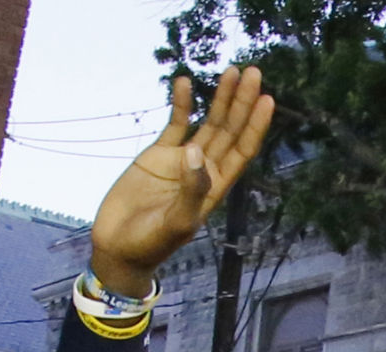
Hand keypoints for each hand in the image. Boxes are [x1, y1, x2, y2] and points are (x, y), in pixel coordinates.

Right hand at [87, 71, 275, 292]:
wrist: (118, 246)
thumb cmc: (151, 244)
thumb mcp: (177, 222)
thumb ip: (191, 189)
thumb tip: (196, 150)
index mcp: (215, 187)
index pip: (242, 151)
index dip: (255, 126)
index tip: (267, 100)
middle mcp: (204, 170)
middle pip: (230, 130)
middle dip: (242, 102)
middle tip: (254, 72)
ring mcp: (182, 160)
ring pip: (208, 122)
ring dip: (220, 98)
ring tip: (232, 70)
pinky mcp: (158, 154)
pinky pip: (175, 123)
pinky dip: (181, 103)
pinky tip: (185, 81)